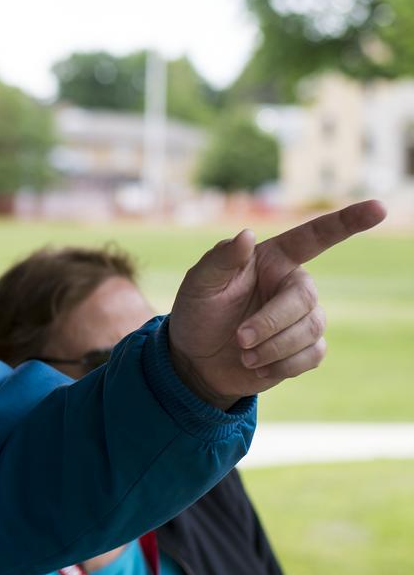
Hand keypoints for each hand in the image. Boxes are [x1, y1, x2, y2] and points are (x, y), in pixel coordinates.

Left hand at [168, 200, 385, 408]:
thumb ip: (220, 259)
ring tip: (243, 354)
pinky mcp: (305, 348)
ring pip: (311, 329)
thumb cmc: (197, 313)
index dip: (346, 222)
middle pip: (305, 298)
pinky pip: (312, 355)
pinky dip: (283, 365)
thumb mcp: (198, 284)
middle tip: (239, 339)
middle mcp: (292, 284)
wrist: (196, 359)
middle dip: (272, 322)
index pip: (314, 237)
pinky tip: (257, 366)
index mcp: (272, 260)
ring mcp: (302, 317)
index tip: (378, 208)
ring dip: (274, 347)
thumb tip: (247, 234)